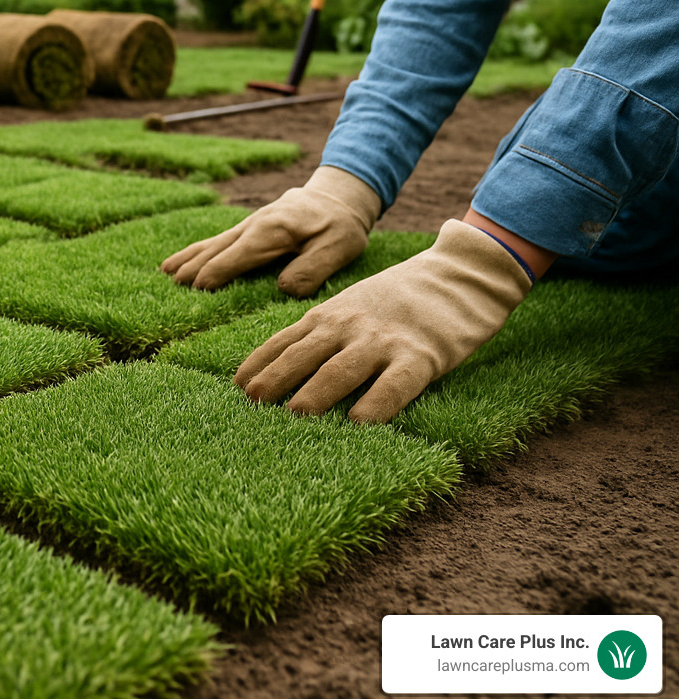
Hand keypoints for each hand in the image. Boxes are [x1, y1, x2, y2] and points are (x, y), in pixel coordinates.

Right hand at [161, 165, 382, 296]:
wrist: (340, 196)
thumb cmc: (340, 226)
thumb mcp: (338, 248)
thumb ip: (312, 269)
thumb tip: (283, 289)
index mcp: (272, 232)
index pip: (237, 256)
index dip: (217, 273)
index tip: (198, 290)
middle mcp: (254, 225)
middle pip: (218, 249)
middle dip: (195, 267)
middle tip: (173, 285)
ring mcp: (249, 224)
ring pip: (213, 243)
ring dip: (190, 257)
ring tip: (166, 271)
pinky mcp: (250, 227)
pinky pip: (219, 240)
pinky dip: (198, 250)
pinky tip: (183, 259)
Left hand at [235, 219, 532, 421]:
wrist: (459, 274)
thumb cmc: (400, 299)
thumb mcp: (351, 307)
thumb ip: (323, 333)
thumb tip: (287, 367)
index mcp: (328, 315)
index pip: (284, 341)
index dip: (260, 364)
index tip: (237, 386)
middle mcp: (348, 326)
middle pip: (303, 356)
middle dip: (274, 379)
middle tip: (250, 404)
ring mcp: (383, 341)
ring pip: (341, 370)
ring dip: (315, 393)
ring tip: (294, 415)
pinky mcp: (422, 356)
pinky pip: (395, 384)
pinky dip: (376, 404)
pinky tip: (360, 424)